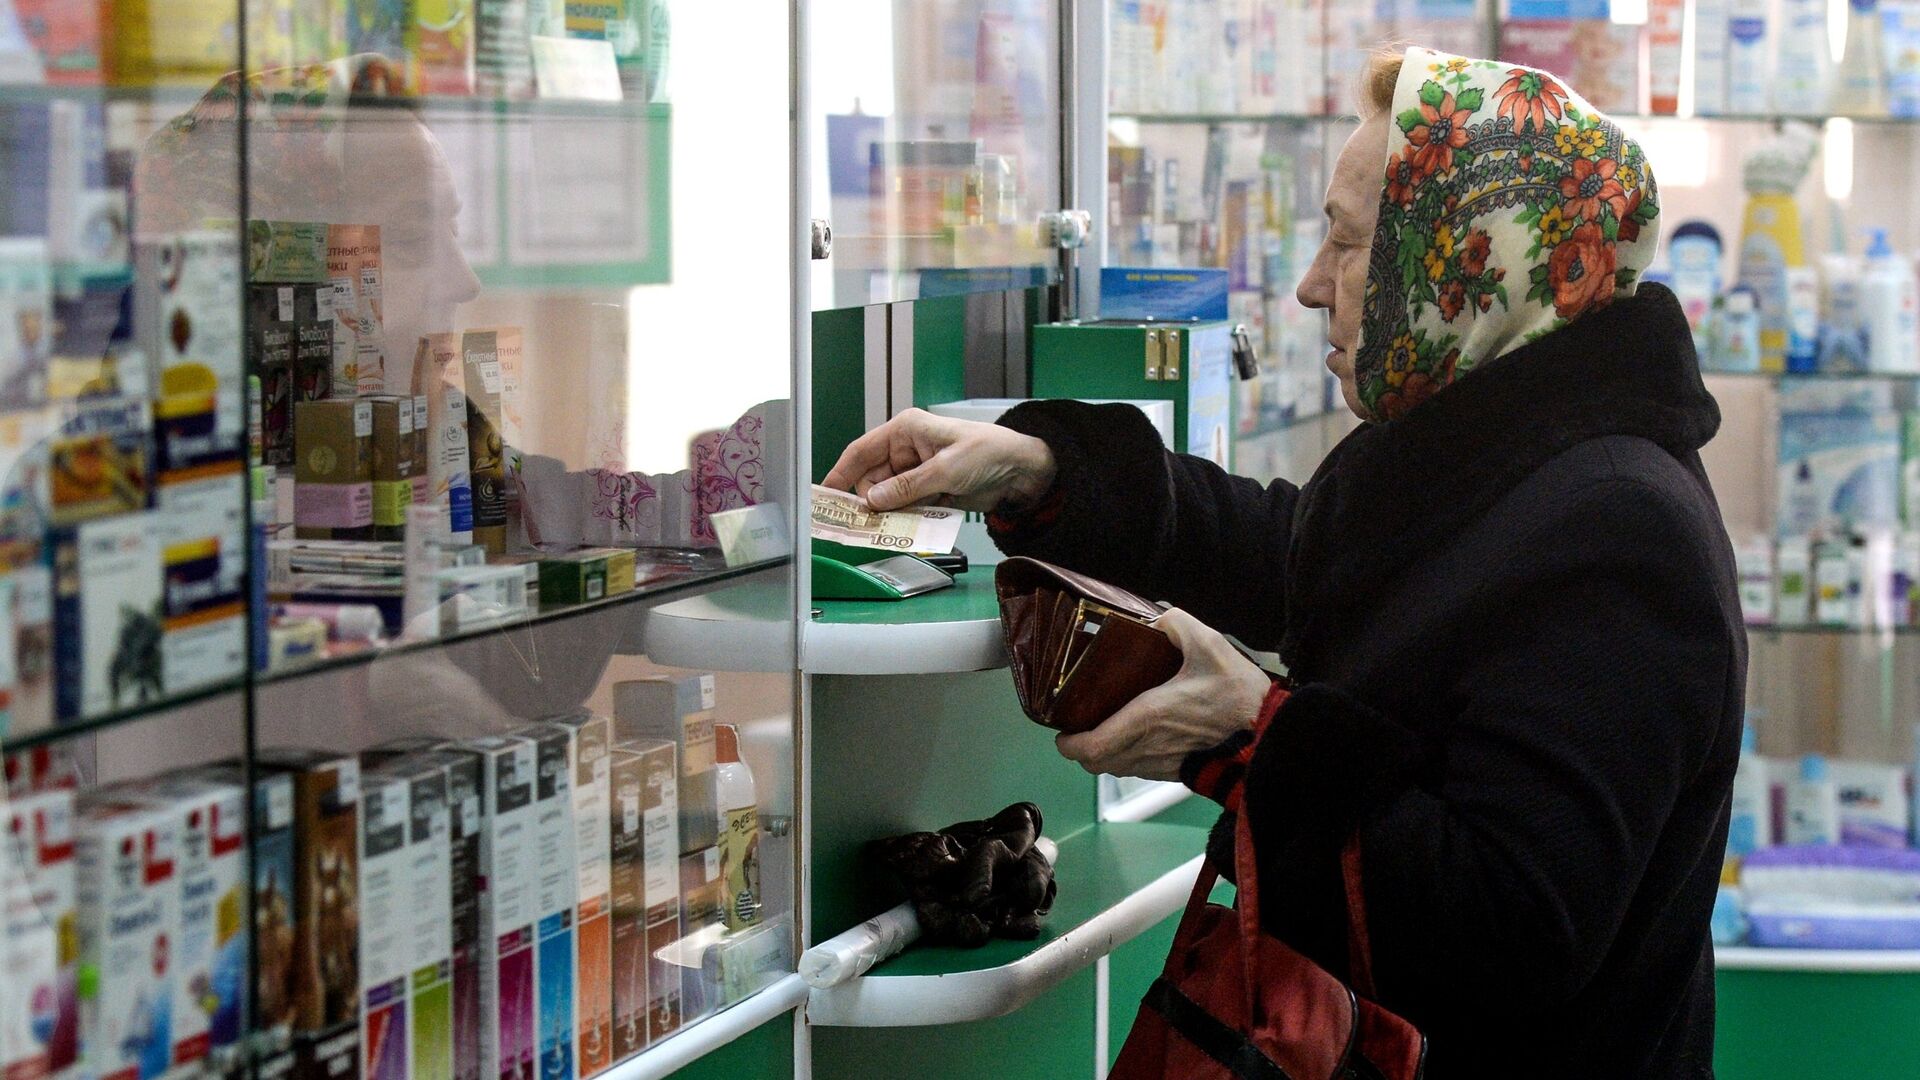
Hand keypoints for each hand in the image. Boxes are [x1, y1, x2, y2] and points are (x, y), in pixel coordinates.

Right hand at [822, 407, 1056, 511]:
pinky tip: (905, 530)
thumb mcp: (946, 469)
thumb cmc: (989, 451)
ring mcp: (917, 473)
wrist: (1023, 470)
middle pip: (871, 481)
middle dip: (867, 503)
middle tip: (861, 527)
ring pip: (888, 498)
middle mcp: (906, 451)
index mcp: (906, 431)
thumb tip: (873, 500)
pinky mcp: (929, 492)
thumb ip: (908, 487)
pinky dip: (905, 520)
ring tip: (886, 532)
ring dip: (887, 515)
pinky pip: (907, 508)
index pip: (861, 451)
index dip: (840, 473)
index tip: (824, 495)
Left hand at [1054, 609, 1271, 780]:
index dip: (1068, 744)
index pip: (1091, 747)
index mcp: (1148, 717)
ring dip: (1103, 754)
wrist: (1270, 736)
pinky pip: (1138, 770)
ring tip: (1103, 728)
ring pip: (1115, 770)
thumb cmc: (1239, 695)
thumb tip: (1157, 619)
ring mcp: (1161, 764)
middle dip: (1080, 748)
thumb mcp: (1209, 645)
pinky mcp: (1176, 772)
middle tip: (1079, 724)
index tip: (1062, 730)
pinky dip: (1126, 758)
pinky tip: (1136, 735)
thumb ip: (1176, 624)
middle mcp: (1148, 747)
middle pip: (1096, 763)